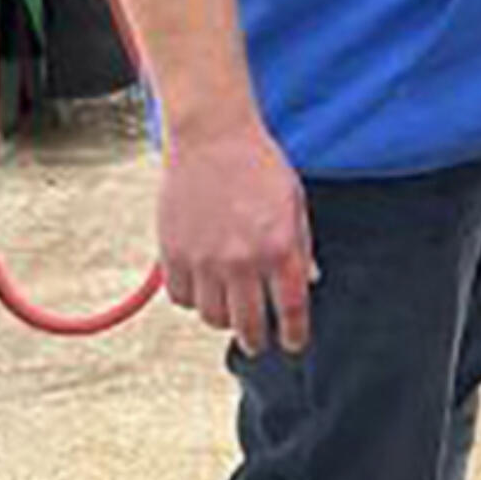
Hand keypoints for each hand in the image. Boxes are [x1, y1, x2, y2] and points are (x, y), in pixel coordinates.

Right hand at [157, 115, 315, 355]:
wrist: (211, 135)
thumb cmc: (257, 164)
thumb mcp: (294, 202)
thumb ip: (301, 246)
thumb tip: (307, 283)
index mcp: (279, 247)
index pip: (291, 310)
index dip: (294, 335)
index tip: (293, 344)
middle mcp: (241, 260)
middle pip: (249, 325)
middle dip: (257, 341)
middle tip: (258, 342)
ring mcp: (204, 259)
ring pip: (213, 318)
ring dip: (224, 320)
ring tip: (230, 310)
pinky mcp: (173, 253)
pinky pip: (182, 298)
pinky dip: (193, 299)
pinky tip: (203, 287)